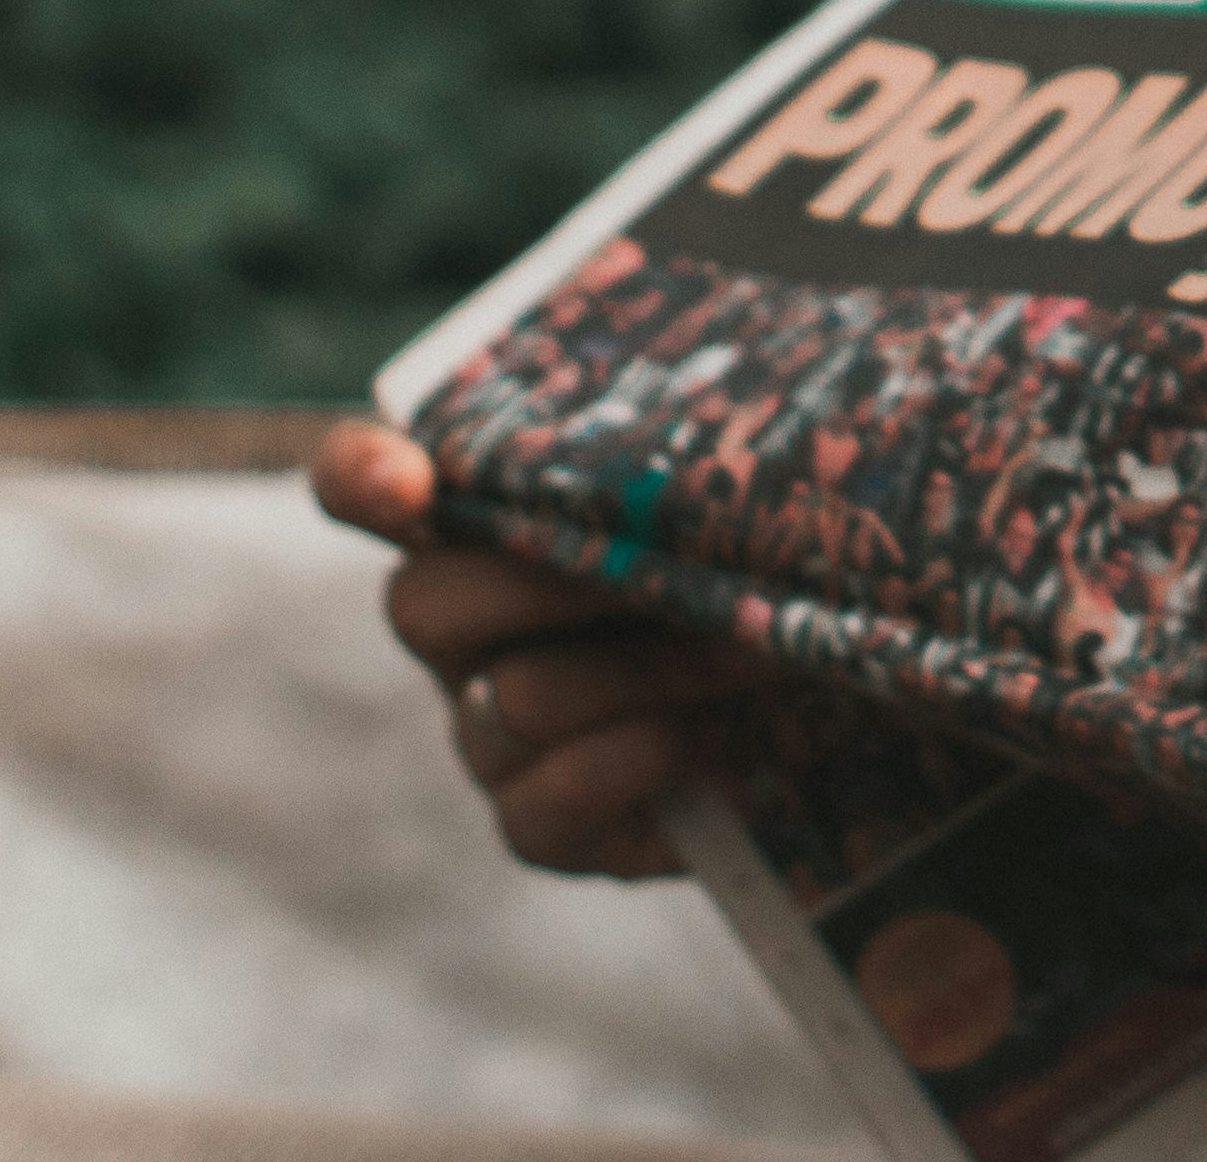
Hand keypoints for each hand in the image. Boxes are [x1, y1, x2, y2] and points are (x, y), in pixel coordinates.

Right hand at [310, 419, 750, 882]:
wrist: (846, 710)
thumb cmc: (786, 567)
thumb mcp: (757, 490)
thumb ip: (713, 443)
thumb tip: (770, 384)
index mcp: (492, 526)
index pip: (366, 485)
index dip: (360, 476)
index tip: (403, 479)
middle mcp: (468, 632)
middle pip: (424, 602)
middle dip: (544, 582)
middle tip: (673, 566)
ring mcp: (492, 732)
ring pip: (508, 701)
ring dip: (646, 670)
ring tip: (757, 647)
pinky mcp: (543, 823)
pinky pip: (538, 806)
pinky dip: (624, 766)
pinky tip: (697, 745)